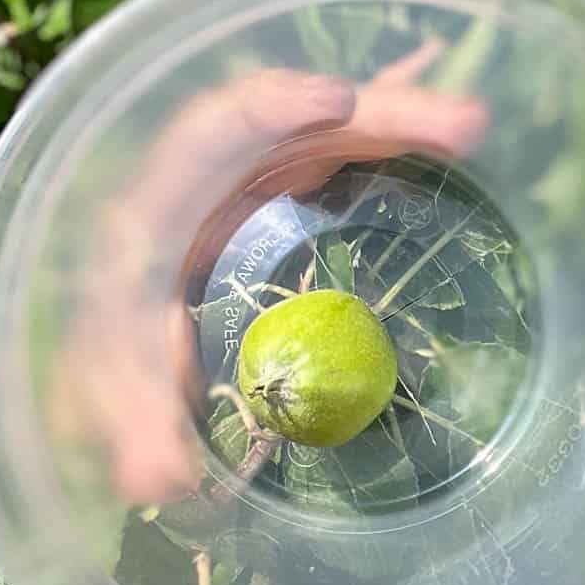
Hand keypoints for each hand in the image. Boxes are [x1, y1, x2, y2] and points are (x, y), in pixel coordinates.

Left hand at [56, 42, 488, 504]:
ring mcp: (261, 175)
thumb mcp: (114, 388)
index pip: (211, 134)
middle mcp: (215, 171)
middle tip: (463, 127)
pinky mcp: (295, 188)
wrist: (114, 328)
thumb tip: (161, 481)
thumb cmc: (109, 347)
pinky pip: (354, 153)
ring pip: (339, 131)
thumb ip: (135, 426)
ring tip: (475, 132)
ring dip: (406, 125)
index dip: (271, 109)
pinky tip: (459, 146)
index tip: (335, 102)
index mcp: (162, 201)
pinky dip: (404, 145)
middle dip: (378, 113)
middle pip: (300, 120)